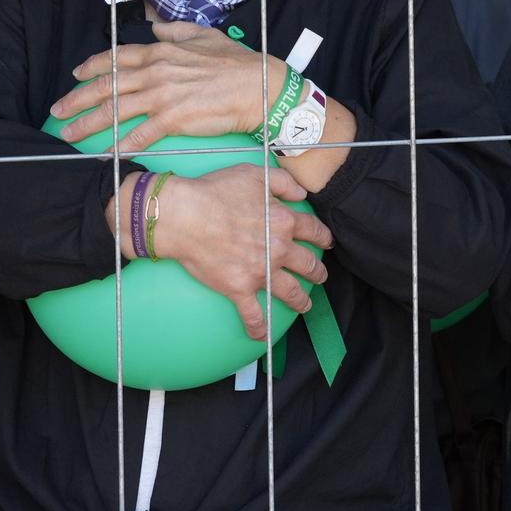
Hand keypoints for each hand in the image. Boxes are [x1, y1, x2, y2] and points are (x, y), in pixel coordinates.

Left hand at [55, 20, 287, 152]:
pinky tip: (104, 154)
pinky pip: (137, 135)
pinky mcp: (172, 120)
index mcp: (161, 52)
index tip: (76, 75)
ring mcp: (162, 96)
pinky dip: (118, 145)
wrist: (259, 87)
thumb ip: (176, 31)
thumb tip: (157, 27)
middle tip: (58, 110)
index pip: (117, 57)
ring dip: (87, 123)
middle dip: (77, 98)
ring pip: (114, 110)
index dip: (93, 66)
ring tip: (68, 133)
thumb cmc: (237, 63)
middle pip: (106, 85)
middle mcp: (155, 72)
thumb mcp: (205, 35)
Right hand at [125, 165, 332, 340]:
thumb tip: (302, 193)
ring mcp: (260, 272)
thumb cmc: (215, 191)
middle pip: (308, 264)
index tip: (326, 242)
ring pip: (290, 292)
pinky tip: (262, 337)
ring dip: (301, 300)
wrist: (184, 215)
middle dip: (318, 272)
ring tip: (305, 305)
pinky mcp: (239, 289)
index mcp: (284, 220)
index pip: (313, 230)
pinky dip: (259, 328)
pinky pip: (253, 315)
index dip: (323, 237)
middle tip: (319, 275)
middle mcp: (278, 249)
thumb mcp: (254, 174)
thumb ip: (283, 181)